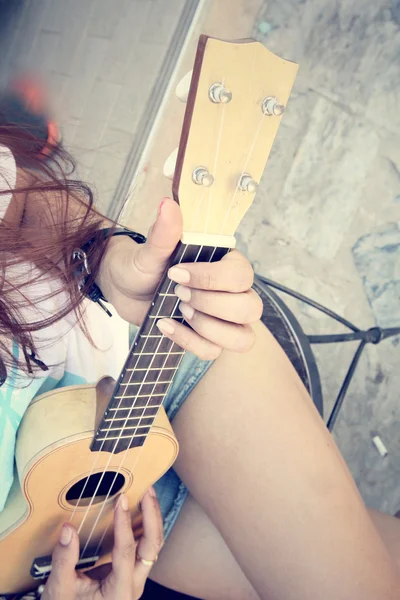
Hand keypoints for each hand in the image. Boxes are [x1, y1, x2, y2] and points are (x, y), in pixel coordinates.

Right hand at [41, 488, 162, 599]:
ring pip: (154, 545)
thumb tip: (67, 529)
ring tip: (147, 492)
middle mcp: (134, 585)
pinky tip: (142, 508)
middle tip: (145, 490)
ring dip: (153, 518)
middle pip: (152, 547)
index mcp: (119, 592)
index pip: (125, 552)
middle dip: (152, 516)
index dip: (123, 523)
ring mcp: (137, 578)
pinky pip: (146, 546)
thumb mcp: (60, 588)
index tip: (121, 498)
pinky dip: (147, 525)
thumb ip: (64, 560)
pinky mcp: (134, 572)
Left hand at [98, 198, 262, 359]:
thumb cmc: (142, 265)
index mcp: (226, 264)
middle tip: (178, 294)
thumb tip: (168, 206)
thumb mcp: (149, 252)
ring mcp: (222, 320)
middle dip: (211, 304)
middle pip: (250, 308)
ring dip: (208, 328)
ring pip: (242, 337)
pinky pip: (213, 352)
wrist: (124, 289)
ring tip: (179, 311)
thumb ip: (163, 233)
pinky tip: (165, 325)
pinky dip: (188, 342)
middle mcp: (232, 293)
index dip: (212, 278)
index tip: (176, 273)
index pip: (242, 274)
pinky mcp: (207, 339)